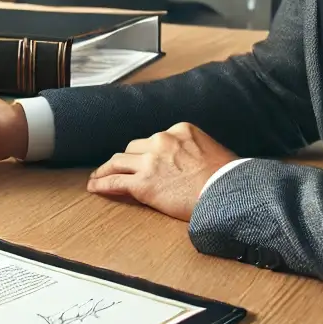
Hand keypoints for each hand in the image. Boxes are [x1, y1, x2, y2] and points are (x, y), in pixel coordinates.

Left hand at [85, 122, 237, 221]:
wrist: (227, 193)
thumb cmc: (228, 177)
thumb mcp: (212, 150)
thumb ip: (194, 149)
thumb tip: (192, 160)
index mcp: (179, 130)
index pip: (154, 139)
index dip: (147, 151)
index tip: (143, 159)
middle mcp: (161, 140)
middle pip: (134, 148)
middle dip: (127, 159)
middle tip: (118, 167)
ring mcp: (149, 162)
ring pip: (118, 162)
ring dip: (106, 169)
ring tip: (97, 176)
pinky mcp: (142, 183)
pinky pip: (114, 182)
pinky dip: (101, 184)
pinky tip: (94, 187)